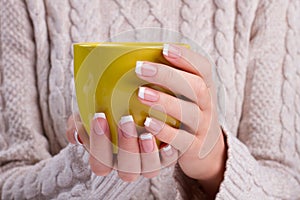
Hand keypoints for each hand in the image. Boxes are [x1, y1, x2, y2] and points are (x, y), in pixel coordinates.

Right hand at [66, 113, 178, 181]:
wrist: (137, 107)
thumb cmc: (109, 112)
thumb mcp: (91, 113)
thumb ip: (79, 122)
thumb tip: (75, 134)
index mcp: (108, 160)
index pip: (100, 164)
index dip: (98, 144)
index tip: (99, 116)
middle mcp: (129, 166)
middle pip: (127, 170)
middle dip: (126, 146)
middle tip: (125, 119)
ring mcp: (148, 163)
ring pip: (148, 169)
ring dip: (147, 153)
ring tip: (146, 132)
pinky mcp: (166, 156)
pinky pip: (169, 160)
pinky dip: (169, 153)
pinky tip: (167, 141)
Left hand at [135, 44, 225, 195]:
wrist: (205, 148)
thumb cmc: (187, 113)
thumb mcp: (185, 96)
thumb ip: (170, 81)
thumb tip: (137, 63)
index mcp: (206, 87)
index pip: (203, 68)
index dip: (185, 57)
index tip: (163, 49)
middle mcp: (207, 105)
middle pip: (196, 87)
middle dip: (168, 75)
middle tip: (140, 68)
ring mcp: (203, 127)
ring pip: (190, 112)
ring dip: (165, 101)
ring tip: (141, 94)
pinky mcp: (194, 147)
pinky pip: (182, 140)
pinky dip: (165, 131)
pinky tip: (147, 123)